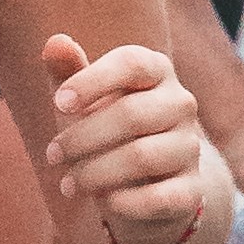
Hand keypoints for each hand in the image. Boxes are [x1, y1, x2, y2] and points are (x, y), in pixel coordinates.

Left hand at [37, 32, 213, 243]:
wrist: (146, 185)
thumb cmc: (106, 131)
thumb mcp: (84, 102)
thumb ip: (69, 73)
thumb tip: (55, 42)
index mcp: (158, 72)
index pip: (133, 62)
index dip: (93, 80)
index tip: (59, 103)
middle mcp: (181, 105)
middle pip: (131, 114)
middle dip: (81, 138)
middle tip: (52, 154)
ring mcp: (190, 148)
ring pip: (142, 157)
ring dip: (94, 173)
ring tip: (68, 184)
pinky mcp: (191, 190)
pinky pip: (158, 198)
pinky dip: (123, 202)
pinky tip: (103, 202)